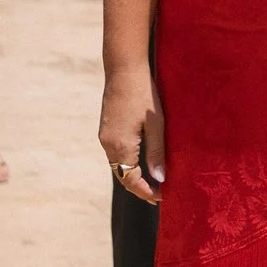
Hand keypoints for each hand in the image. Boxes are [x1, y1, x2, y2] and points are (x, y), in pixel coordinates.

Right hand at [98, 66, 164, 204]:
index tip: (161, 197)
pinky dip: (128, 162)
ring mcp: (104, 136)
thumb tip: (159, 179)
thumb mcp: (156, 123)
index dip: (146, 191)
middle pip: (122, 175)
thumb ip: (157, 152)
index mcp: (121, 146)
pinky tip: (141, 160)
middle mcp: (108, 144)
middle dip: (139, 187)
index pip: (131, 180)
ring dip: (133, 175)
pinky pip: (115, 153)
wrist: (123, 69)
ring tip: (152, 180)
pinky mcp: (105, 128)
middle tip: (158, 194)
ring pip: (118, 164)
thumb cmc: (144, 94)